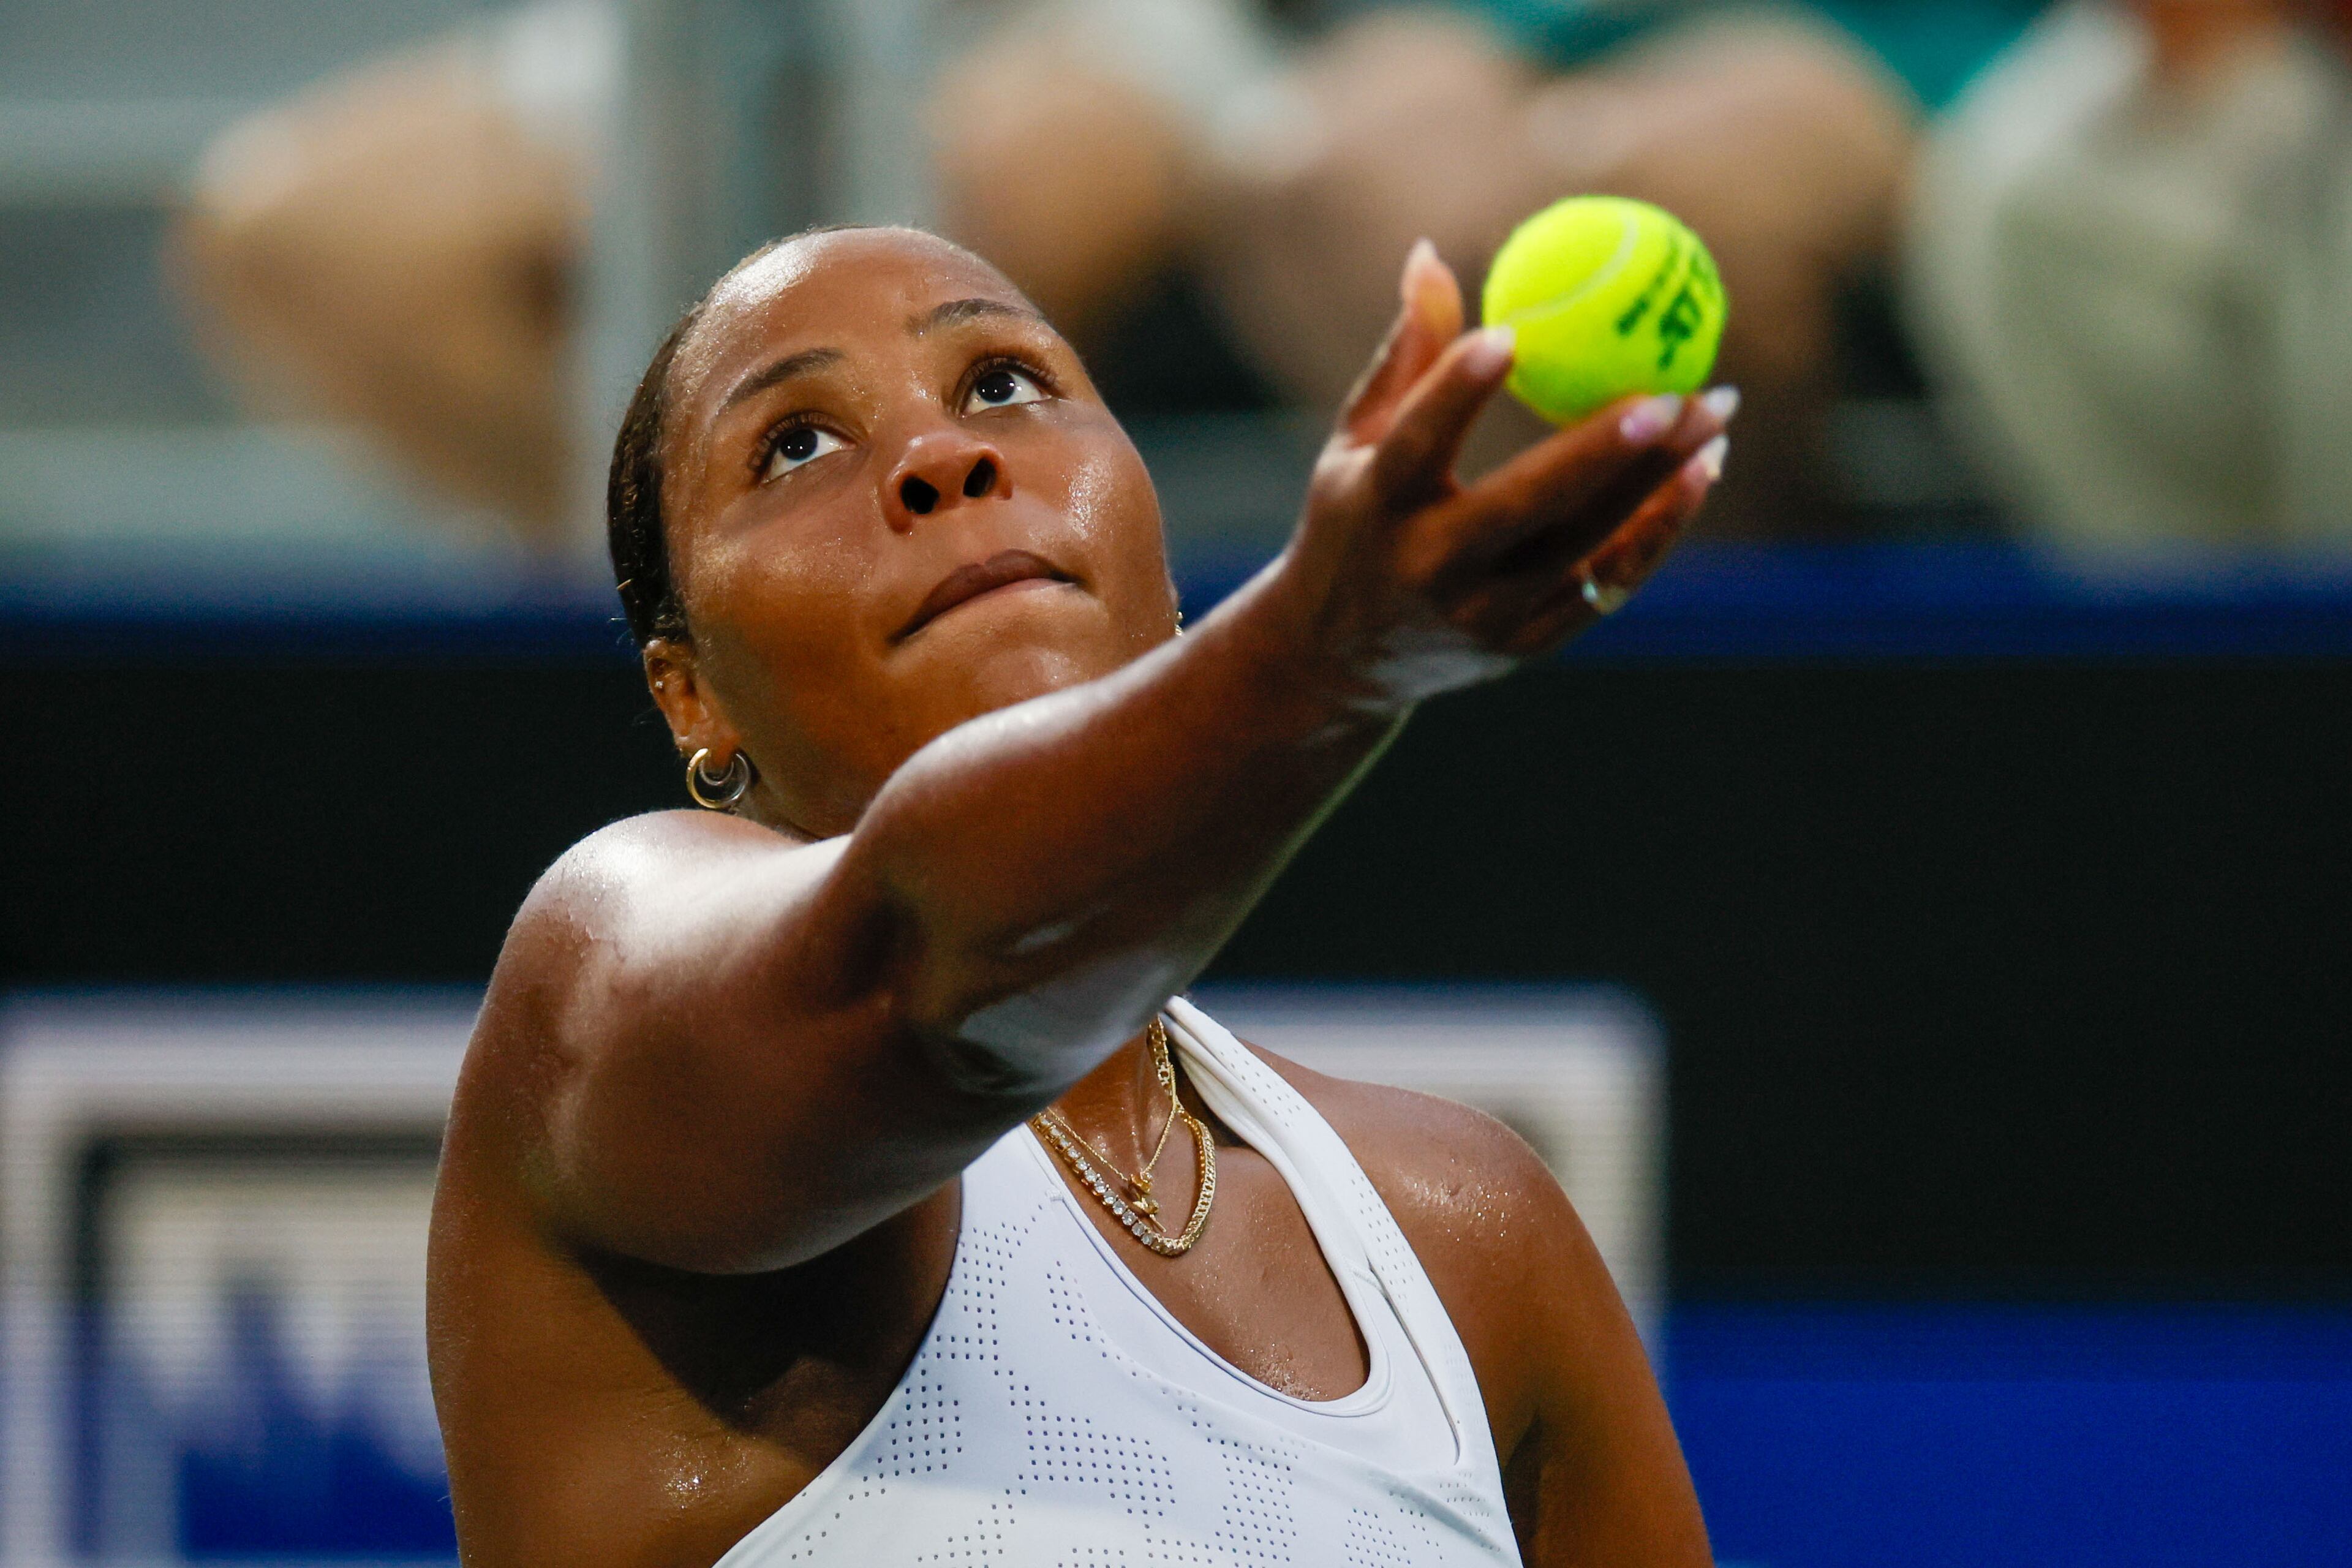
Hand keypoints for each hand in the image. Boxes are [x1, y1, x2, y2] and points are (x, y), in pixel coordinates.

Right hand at [1271, 240, 1731, 709]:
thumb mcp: (1354, 447)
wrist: (1339, 662)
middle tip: (1674, 393)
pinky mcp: (1525, 645)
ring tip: (1715, 416)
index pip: (1417, 443)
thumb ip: (1405, 358)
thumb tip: (1429, 254)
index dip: (1457, 390)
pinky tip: (1701, 474)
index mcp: (1378, 509)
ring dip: (1659, 484)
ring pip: (1586, 546)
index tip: (1509, 332)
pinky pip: (1605, 587)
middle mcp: (1431, 568)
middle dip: (1605, 452)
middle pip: (1528, 504)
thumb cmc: (1351, 526)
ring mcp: (1483, 615)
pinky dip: (1657, 533)